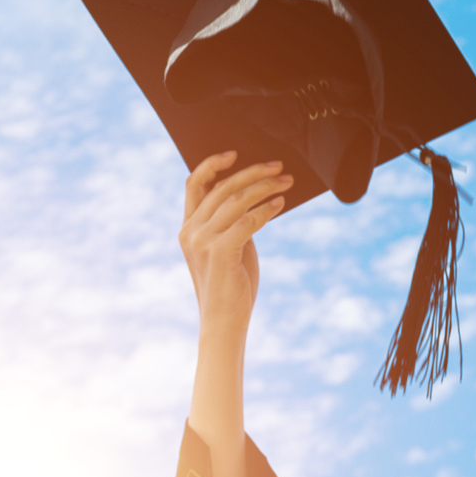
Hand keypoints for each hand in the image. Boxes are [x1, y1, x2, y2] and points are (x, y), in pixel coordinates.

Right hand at [179, 153, 289, 336]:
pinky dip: (266, 209)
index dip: (212, 164)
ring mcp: (203, 241)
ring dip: (266, 187)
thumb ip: (232, 221)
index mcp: (188, 228)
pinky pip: (247, 221)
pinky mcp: (220, 252)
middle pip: (222, 187)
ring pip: (237, 200)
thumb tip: (255, 193)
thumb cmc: (231, 285)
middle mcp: (191, 231)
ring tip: (287, 181)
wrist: (224, 323)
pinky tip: (280, 204)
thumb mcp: (227, 247)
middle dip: (253, 173)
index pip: (194, 184)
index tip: (235, 153)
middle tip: (279, 166)